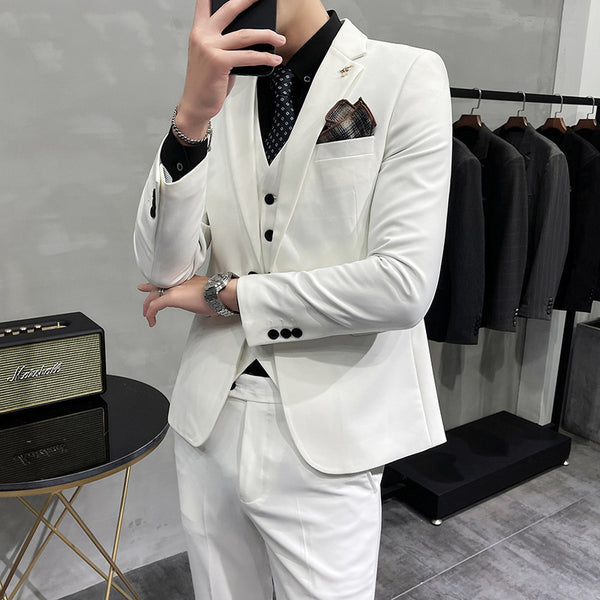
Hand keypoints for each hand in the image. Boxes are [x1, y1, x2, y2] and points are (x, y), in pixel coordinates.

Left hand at [137, 275, 238, 326]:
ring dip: (148, 307)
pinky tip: (151, 320)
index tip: (149, 283)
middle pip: (157, 286)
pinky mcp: (171, 297)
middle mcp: (177, 282)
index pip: (168, 279)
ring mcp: (174, 288)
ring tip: (148, 316)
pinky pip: (155, 306)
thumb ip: (200, 294)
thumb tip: (205, 301)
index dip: (157, 282)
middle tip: (141, 290)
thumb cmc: (218, 293)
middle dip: (148, 292)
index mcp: (185, 279)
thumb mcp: (206, 291)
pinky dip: (151, 314)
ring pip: (153, 296)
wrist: (220, 292)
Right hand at [175, 0, 285, 139]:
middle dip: (248, 1)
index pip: (204, 3)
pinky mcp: (218, 62)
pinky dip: (264, 58)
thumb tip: (251, 39)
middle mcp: (202, 35)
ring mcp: (209, 48)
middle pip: (230, 9)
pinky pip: (248, 56)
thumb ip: (226, 44)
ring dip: (267, 36)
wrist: (196, 104)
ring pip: (245, 35)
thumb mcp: (213, 57)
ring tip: (280, 39)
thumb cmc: (206, 82)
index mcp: (199, 31)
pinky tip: (274, 59)